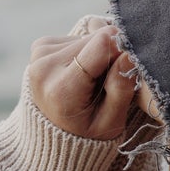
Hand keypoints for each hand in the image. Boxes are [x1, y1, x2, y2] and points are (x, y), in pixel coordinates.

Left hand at [26, 14, 139, 139]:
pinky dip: (84, 52)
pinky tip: (81, 72)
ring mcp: (40, 54)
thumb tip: (128, 55)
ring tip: (92, 80)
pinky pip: (75, 37)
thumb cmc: (88, 130)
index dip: (121, 49)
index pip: (101, 45)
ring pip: (87, 36)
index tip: (125, 66)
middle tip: (106, 81)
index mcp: (63, 89)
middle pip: (96, 39)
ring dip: (97, 54)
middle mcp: (45, 67)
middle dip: (109, 54)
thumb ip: (121, 90)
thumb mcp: (111, 122)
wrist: (56, 133)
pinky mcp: (41, 45)